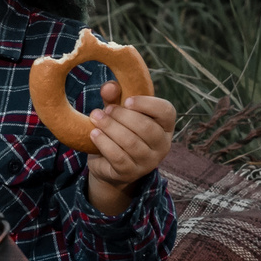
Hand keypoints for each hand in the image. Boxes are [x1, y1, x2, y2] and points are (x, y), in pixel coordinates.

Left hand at [83, 82, 174, 214]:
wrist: (108, 164)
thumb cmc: (118, 130)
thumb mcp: (118, 111)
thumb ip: (114, 97)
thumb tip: (109, 87)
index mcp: (165, 126)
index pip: (167, 112)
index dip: (148, 104)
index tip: (127, 100)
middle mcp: (162, 145)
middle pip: (147, 128)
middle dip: (122, 116)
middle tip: (105, 110)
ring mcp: (148, 162)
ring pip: (131, 143)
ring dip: (110, 128)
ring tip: (95, 118)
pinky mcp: (131, 173)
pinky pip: (118, 157)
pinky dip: (104, 143)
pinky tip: (94, 134)